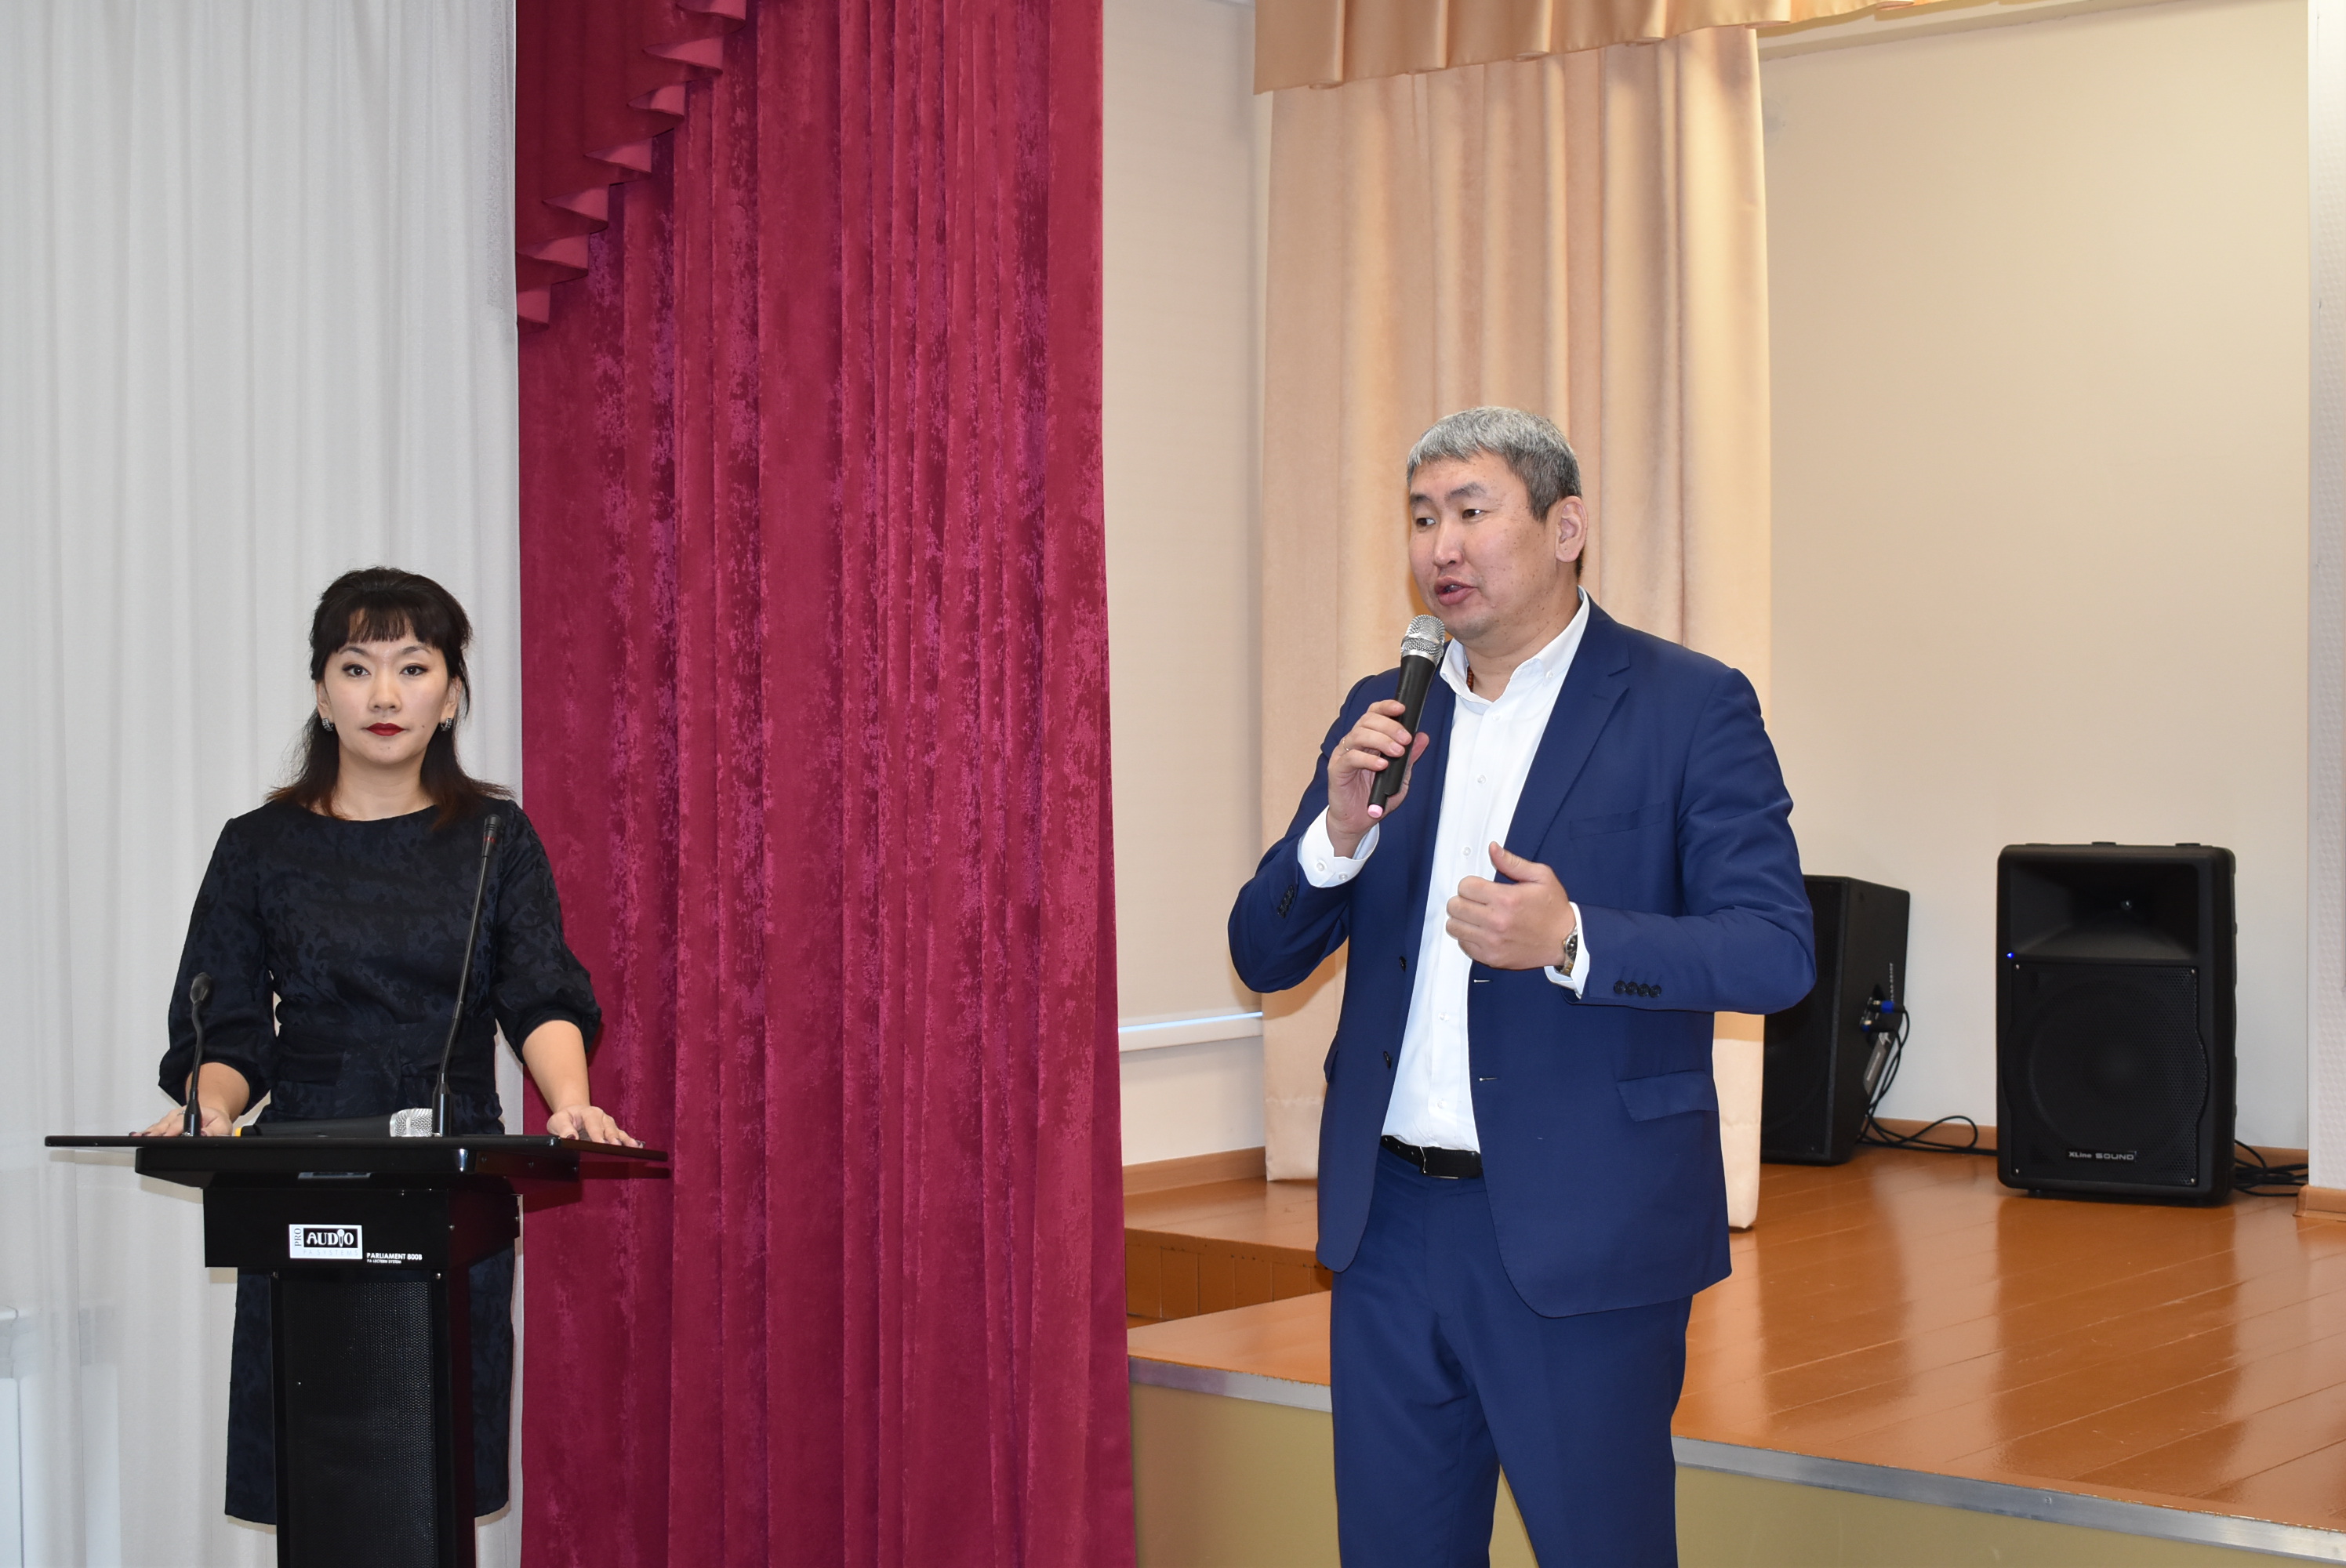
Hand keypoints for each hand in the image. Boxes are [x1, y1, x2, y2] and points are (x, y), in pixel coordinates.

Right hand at [137, 1102, 231, 1136]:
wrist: (212, 1118)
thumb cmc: (216, 1122)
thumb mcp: (222, 1127)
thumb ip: (214, 1132)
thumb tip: (204, 1134)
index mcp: (195, 1112)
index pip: (182, 1121)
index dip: (174, 1129)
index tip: (168, 1135)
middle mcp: (180, 1114)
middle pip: (167, 1124)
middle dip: (158, 1132)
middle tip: (150, 1140)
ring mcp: (170, 1119)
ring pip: (158, 1126)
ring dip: (150, 1132)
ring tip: (140, 1138)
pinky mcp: (165, 1125)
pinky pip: (154, 1129)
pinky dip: (146, 1134)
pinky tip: (137, 1136)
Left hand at [547, 1104, 641, 1146]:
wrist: (572, 1112)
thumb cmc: (565, 1118)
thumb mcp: (558, 1121)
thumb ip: (563, 1129)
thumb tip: (570, 1137)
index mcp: (589, 1113)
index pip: (593, 1125)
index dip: (597, 1135)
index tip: (601, 1144)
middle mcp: (602, 1117)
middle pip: (609, 1129)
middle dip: (613, 1138)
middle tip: (616, 1147)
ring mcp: (609, 1124)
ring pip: (618, 1133)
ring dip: (625, 1140)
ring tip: (632, 1147)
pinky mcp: (612, 1132)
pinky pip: (622, 1136)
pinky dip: (629, 1141)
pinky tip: (637, 1146)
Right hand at [1327, 699, 1432, 853]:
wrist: (1357, 822)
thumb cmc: (1375, 799)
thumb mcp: (1399, 777)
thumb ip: (1409, 758)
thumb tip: (1422, 738)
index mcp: (1368, 740)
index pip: (1374, 714)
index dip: (1386, 707)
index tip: (1402, 709)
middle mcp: (1354, 743)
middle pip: (1367, 720)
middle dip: (1389, 726)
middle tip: (1405, 739)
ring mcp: (1344, 755)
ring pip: (1359, 735)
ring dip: (1381, 740)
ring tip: (1396, 752)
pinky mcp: (1337, 770)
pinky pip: (1351, 758)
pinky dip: (1368, 759)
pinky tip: (1381, 765)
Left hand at [1446, 844, 1576, 970]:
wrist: (1566, 941)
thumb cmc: (1554, 909)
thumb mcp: (1541, 877)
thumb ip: (1512, 863)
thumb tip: (1493, 849)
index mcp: (1506, 899)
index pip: (1465, 887)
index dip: (1470, 884)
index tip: (1478, 888)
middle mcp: (1496, 921)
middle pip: (1455, 906)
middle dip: (1462, 900)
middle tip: (1475, 902)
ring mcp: (1492, 942)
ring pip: (1454, 926)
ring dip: (1461, 919)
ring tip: (1475, 916)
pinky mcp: (1491, 958)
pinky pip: (1463, 944)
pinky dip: (1467, 937)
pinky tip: (1480, 932)